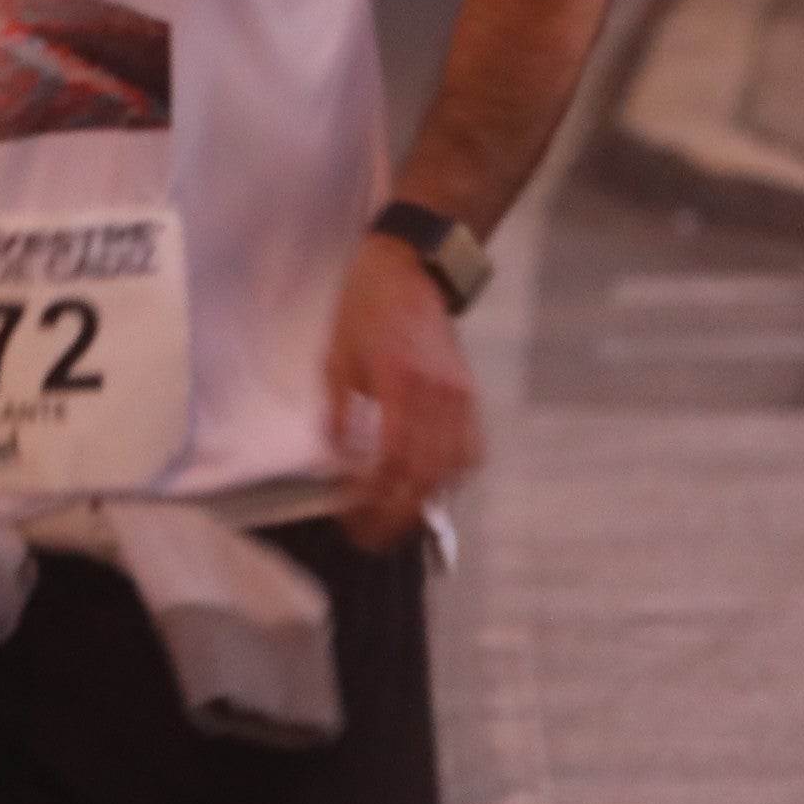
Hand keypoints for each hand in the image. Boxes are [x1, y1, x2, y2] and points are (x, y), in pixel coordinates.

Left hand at [326, 235, 480, 549]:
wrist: (409, 268)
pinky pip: (470, 448)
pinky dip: (450, 476)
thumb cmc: (362, 310)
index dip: (371, 496)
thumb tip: (337, 465)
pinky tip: (427, 485)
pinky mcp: (469, 393)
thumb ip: (336, 415)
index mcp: (399, 381)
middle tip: (369, 534)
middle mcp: (437, 392)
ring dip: (425, 499)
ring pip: (454, 468)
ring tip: (395, 517)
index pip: (392, 460)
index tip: (348, 514)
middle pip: (426, 474)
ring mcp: (459, 394)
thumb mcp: (333, 358)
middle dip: (397, 514)